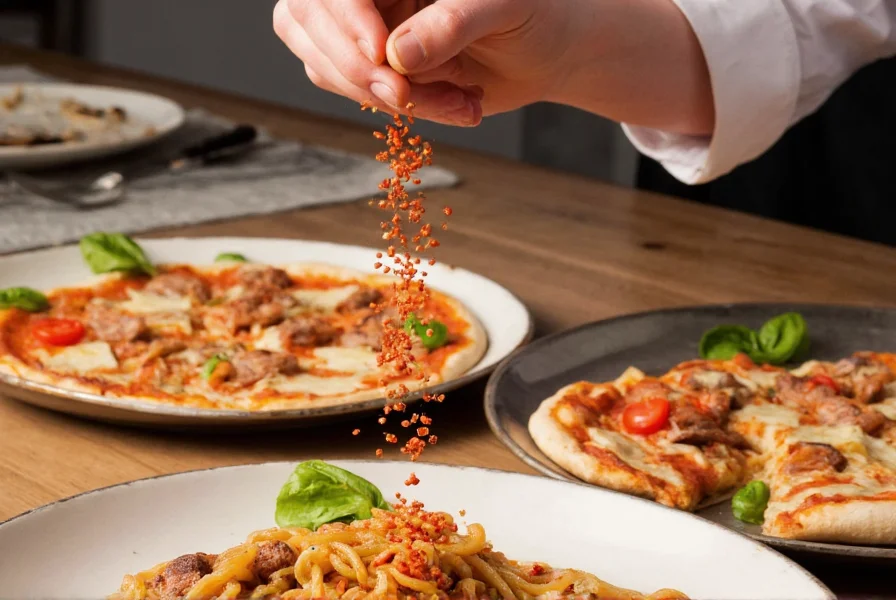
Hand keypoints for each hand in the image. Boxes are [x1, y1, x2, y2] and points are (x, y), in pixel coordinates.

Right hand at [274, 0, 713, 134]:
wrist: (550, 50)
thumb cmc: (535, 11)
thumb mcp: (503, 6)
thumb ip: (452, 23)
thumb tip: (399, 54)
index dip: (344, 16)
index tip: (379, 52)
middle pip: (308, 20)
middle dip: (355, 68)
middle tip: (404, 98)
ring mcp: (362, 26)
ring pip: (327, 65)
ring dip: (387, 97)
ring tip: (460, 102)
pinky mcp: (373, 67)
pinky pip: (359, 95)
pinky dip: (406, 111)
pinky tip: (459, 104)